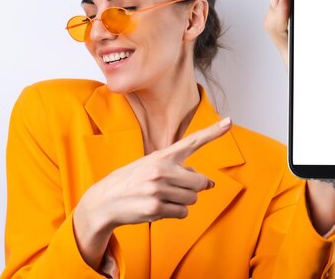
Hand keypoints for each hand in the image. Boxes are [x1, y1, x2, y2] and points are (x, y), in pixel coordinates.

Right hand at [73, 117, 231, 268]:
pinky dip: (174, 213)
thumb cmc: (132, 181)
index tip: (229, 121)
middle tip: (178, 189)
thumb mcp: (151, 166)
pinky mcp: (156, 208)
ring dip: (183, 202)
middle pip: (200, 183)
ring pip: (192, 199)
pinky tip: (157, 208)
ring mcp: (159, 189)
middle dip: (195, 189)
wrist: (105, 200)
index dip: (213, 132)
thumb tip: (208, 183)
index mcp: (162, 156)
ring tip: (163, 198)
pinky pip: (182, 213)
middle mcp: (162, 170)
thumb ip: (179, 169)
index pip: (192, 141)